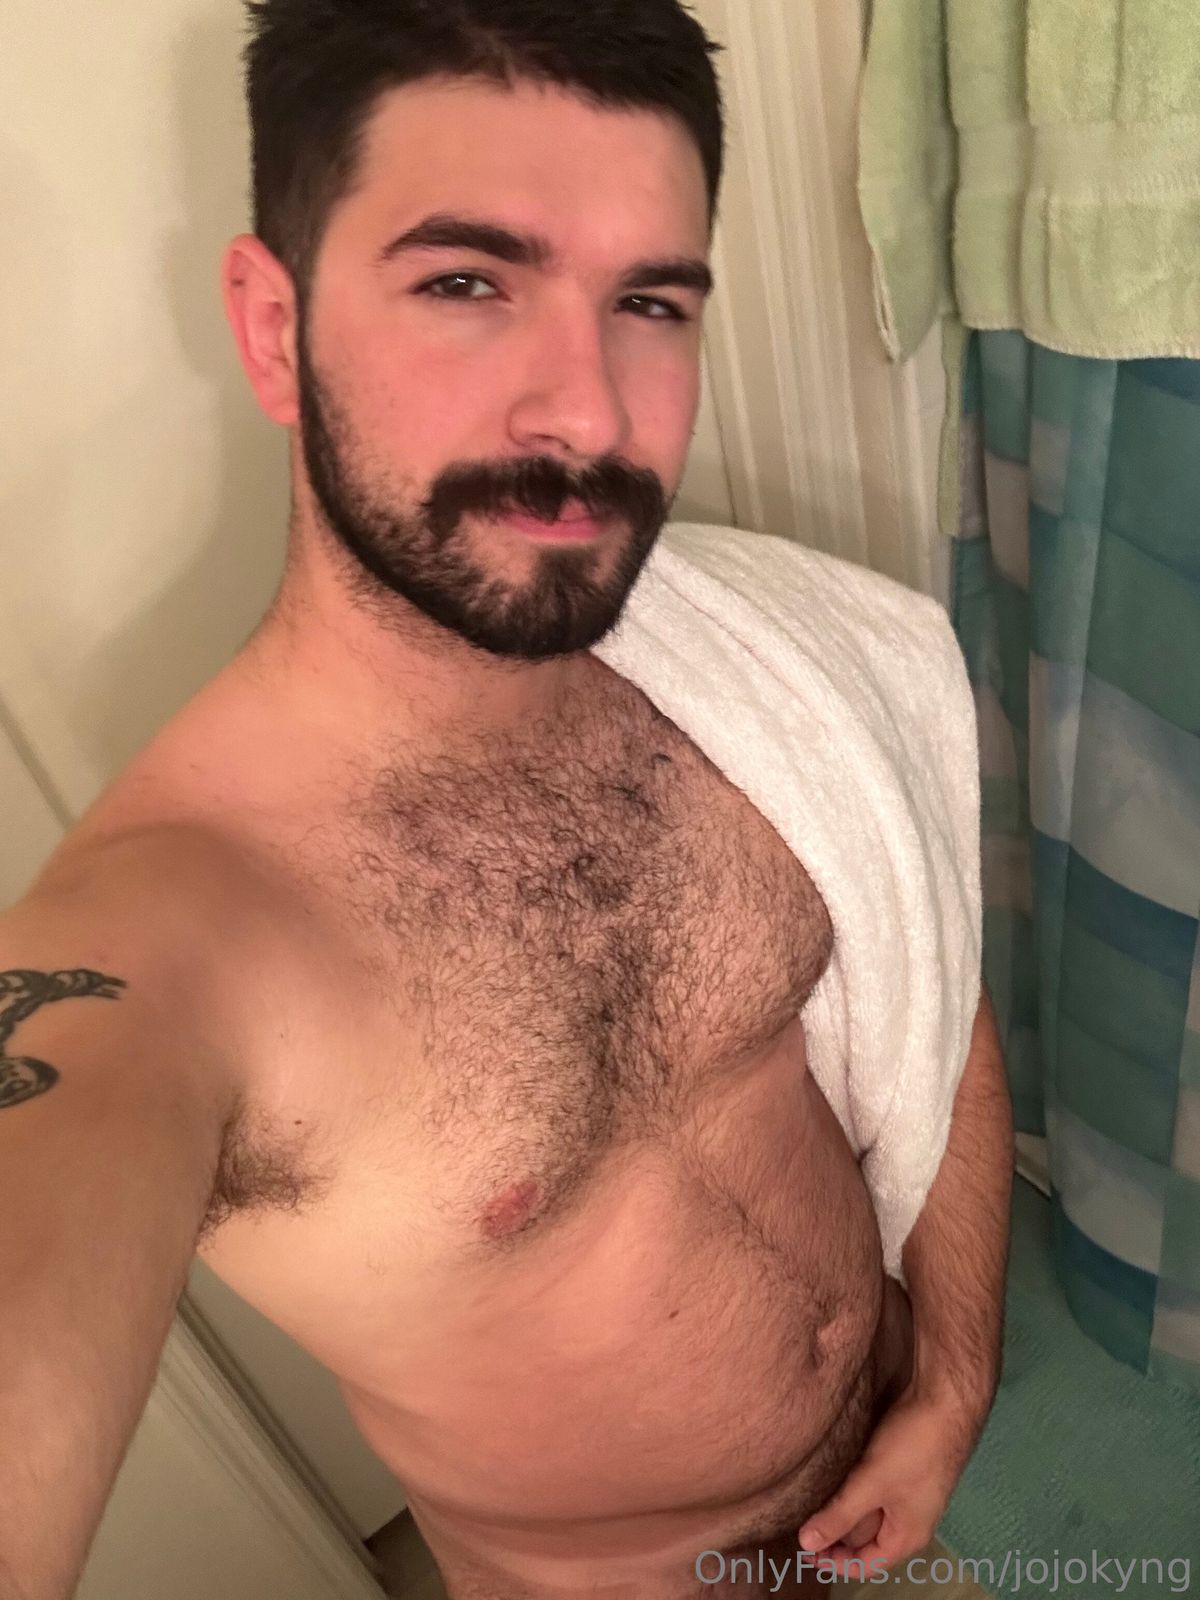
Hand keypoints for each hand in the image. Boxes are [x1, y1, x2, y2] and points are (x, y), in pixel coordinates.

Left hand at [796, 1383, 983, 1578]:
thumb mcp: (870, 1483)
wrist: (945, 1402)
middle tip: (801, 1524)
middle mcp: (911, 1521)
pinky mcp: (904, 1470)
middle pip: (867, 1541)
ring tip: (811, 1503)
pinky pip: (874, 1491)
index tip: (803, 1550)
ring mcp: (909, 1494)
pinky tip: (833, 1478)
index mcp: (907, 1536)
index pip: (865, 1563)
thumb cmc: (912, 1448)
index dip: (833, 1561)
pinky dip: (853, 1492)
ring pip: (869, 1514)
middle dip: (836, 1536)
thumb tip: (806, 1543)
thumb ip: (839, 1515)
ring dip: (843, 1512)